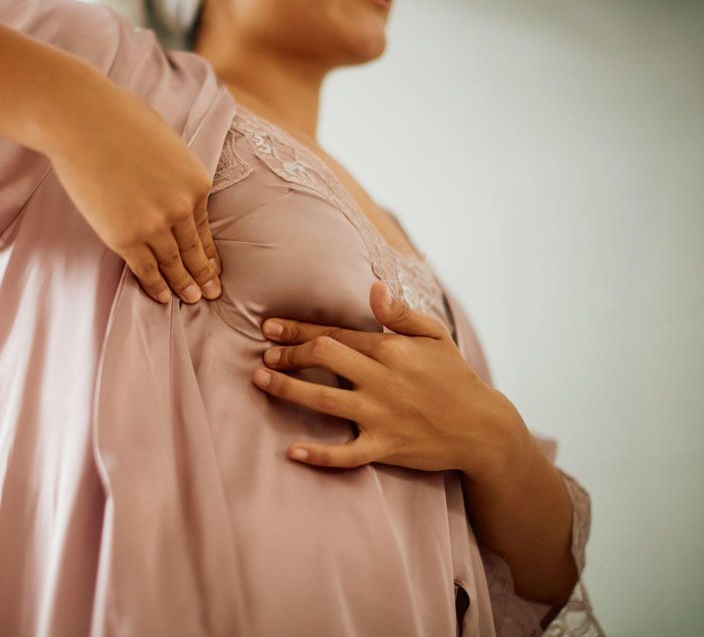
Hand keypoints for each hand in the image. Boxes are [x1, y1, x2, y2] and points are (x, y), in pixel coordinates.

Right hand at [45, 77, 222, 304]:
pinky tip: (162, 297)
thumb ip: (176, 170)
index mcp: (196, 183)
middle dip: (203, 275)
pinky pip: (145, 269)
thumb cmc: (120, 119)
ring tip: (191, 300)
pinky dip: (155, 286)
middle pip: (193, 250)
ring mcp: (153, 226)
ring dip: (183, 285)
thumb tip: (171, 183)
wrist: (82, 120)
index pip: (204, 227)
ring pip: (173, 264)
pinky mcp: (124, 237)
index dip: (209, 252)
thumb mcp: (167, 142)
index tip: (214, 268)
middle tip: (211, 293)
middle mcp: (181, 209)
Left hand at [251, 280, 521, 475]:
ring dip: (288, 389)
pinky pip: (346, 454)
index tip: (270, 328)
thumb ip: (400, 313)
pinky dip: (319, 455)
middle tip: (264, 355)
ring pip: (323, 401)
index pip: (335, 334)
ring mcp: (381, 415)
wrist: (482, 428)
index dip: (298, 330)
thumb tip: (373, 288)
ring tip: (260, 380)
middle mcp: (381, 380)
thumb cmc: (454, 377)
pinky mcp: (385, 447)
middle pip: (323, 358)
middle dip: (289, 354)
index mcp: (390, 350)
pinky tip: (292, 451)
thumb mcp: (435, 336)